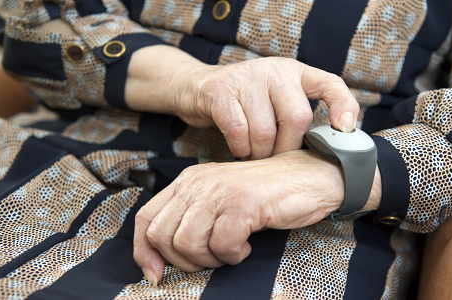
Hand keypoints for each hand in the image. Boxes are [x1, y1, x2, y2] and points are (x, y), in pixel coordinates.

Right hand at [126, 46, 358, 159]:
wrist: (197, 88)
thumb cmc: (245, 103)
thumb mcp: (275, 99)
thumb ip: (296, 115)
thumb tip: (323, 149)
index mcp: (294, 72)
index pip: (329, 84)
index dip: (344, 105)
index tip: (346, 129)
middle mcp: (274, 70)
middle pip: (297, 118)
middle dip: (288, 148)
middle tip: (276, 158)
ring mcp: (246, 78)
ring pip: (265, 131)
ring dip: (260, 153)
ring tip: (255, 154)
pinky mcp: (220, 90)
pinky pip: (238, 131)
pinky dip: (240, 148)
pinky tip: (239, 148)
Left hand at [133, 150, 380, 284]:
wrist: (308, 177)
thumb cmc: (263, 197)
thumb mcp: (218, 203)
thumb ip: (189, 222)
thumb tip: (158, 263)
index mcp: (188, 182)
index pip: (146, 219)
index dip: (144, 252)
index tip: (156, 274)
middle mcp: (198, 183)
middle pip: (163, 236)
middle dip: (184, 261)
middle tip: (212, 256)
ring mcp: (220, 192)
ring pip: (188, 243)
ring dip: (210, 259)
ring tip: (231, 249)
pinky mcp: (243, 203)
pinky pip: (222, 245)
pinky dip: (234, 254)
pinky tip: (247, 244)